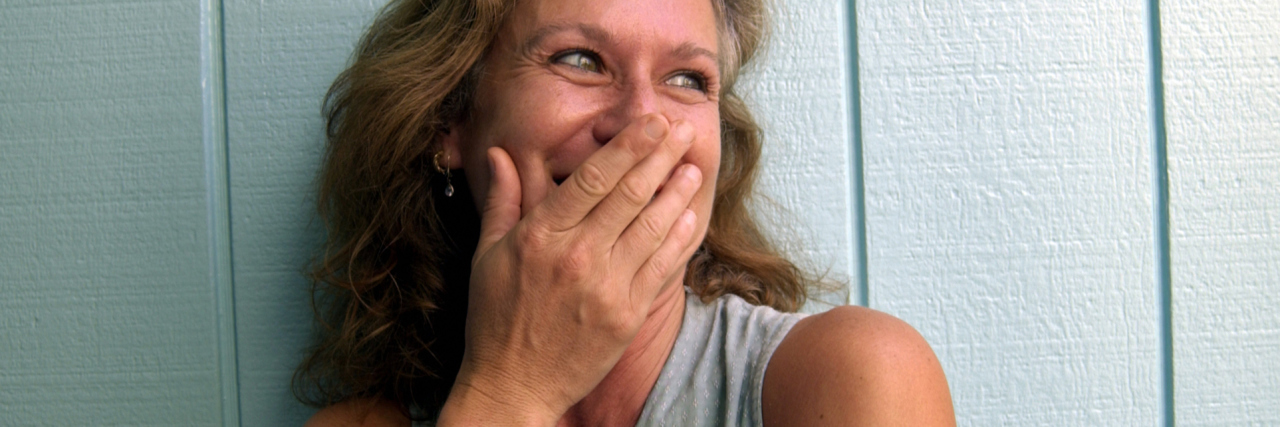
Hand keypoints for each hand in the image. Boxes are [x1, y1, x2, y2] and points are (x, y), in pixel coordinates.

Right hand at [437, 114, 702, 425]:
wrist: (514, 385)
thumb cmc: (496, 318)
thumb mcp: (487, 255)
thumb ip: (502, 200)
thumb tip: (501, 154)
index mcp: (540, 237)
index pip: (592, 178)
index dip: (628, 146)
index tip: (652, 123)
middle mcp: (576, 257)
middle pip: (629, 194)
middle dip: (661, 155)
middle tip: (682, 128)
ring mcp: (605, 287)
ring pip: (652, 226)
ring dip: (678, 192)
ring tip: (694, 166)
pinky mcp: (626, 315)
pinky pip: (661, 267)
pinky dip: (679, 238)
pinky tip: (689, 215)